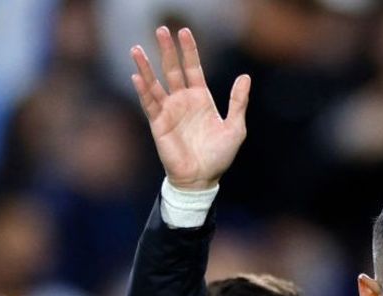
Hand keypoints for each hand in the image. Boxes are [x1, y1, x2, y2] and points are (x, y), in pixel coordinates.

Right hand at [130, 27, 250, 189]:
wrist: (203, 179)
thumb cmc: (219, 156)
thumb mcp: (235, 127)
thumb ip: (238, 102)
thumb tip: (245, 76)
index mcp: (201, 98)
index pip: (193, 68)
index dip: (189, 51)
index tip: (185, 31)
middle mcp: (183, 101)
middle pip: (172, 69)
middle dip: (167, 50)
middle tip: (161, 29)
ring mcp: (169, 111)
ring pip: (155, 83)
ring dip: (146, 66)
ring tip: (137, 49)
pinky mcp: (159, 124)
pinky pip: (149, 104)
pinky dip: (143, 90)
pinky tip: (138, 76)